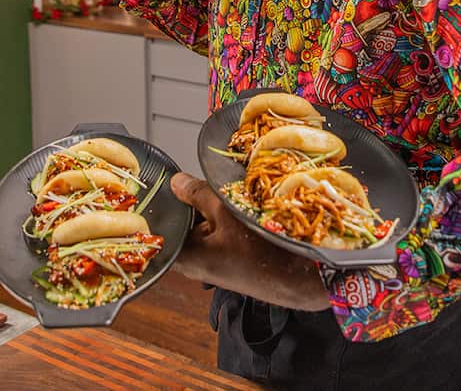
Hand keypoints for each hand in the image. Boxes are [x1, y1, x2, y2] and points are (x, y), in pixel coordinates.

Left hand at [170, 172, 330, 311]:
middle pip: (181, 225)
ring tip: (224, 197)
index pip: (161, 225)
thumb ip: (198, 194)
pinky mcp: (226, 263)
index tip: (167, 182)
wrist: (299, 278)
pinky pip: (216, 237)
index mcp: (184, 256)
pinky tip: (237, 211)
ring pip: (200, 229)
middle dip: (190, 203)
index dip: (163, 202)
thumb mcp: (227, 212)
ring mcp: (210, 265)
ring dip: (210, 212)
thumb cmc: (262, 250)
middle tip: (203, 185)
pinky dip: (222, 223)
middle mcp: (193, 265)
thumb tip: (176, 182)